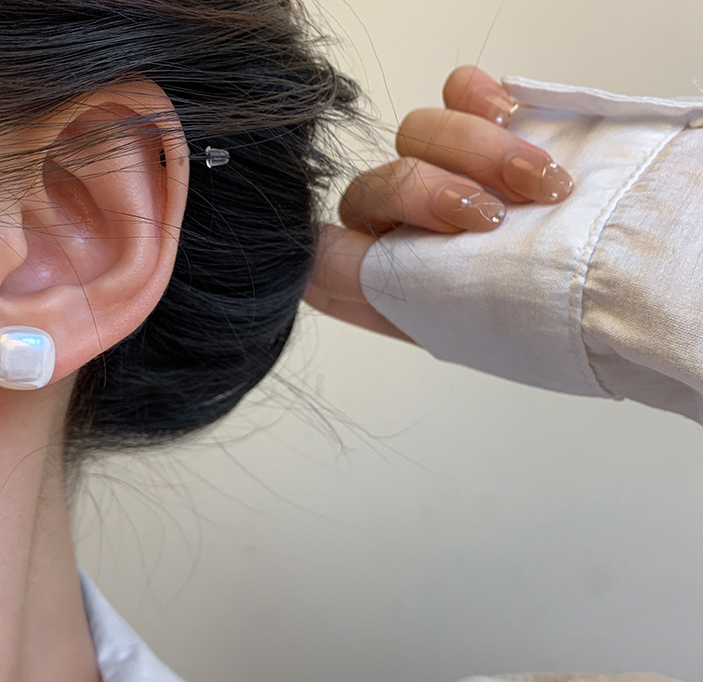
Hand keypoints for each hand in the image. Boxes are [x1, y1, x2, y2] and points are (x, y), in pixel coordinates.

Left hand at [305, 65, 573, 340]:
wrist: (643, 279)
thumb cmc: (559, 316)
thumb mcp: (452, 319)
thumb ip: (367, 286)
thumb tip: (307, 266)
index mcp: (400, 290)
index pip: (325, 256)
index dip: (322, 239)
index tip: (359, 235)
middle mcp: (423, 237)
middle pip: (372, 185)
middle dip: (426, 191)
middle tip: (489, 215)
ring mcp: (461, 182)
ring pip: (415, 133)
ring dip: (472, 152)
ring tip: (540, 184)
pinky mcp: (501, 138)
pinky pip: (459, 92)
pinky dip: (475, 98)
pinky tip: (507, 117)